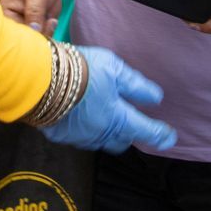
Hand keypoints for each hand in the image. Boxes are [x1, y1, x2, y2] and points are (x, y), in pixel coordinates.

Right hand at [0, 0, 65, 35]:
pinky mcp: (38, 26)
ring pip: (35, 39)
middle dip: (37, 33)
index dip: (24, 35)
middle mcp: (14, 22)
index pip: (12, 31)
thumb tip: (34, 30)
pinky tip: (51, 19)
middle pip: (23, 38)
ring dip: (46, 31)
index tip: (36, 30)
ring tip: (49, 18)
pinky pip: (45, 36)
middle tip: (47, 21)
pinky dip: (50, 30)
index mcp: (5, 13)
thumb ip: (34, 12)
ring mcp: (27, 25)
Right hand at [41, 47, 175, 153]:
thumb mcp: (114, 68)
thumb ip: (136, 85)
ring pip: (100, 141)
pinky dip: (86, 130)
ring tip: (105, 116)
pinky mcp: (60, 135)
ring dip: (107, 132)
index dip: (160, 135)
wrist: (40, 77)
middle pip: (122, 141)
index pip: (145, 130)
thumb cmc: (80, 68)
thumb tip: (155, 98)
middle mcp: (100, 132)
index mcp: (117, 117)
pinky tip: (82, 115)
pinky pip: (79, 138)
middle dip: (129, 134)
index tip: (169, 138)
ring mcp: (79, 136)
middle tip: (131, 122)